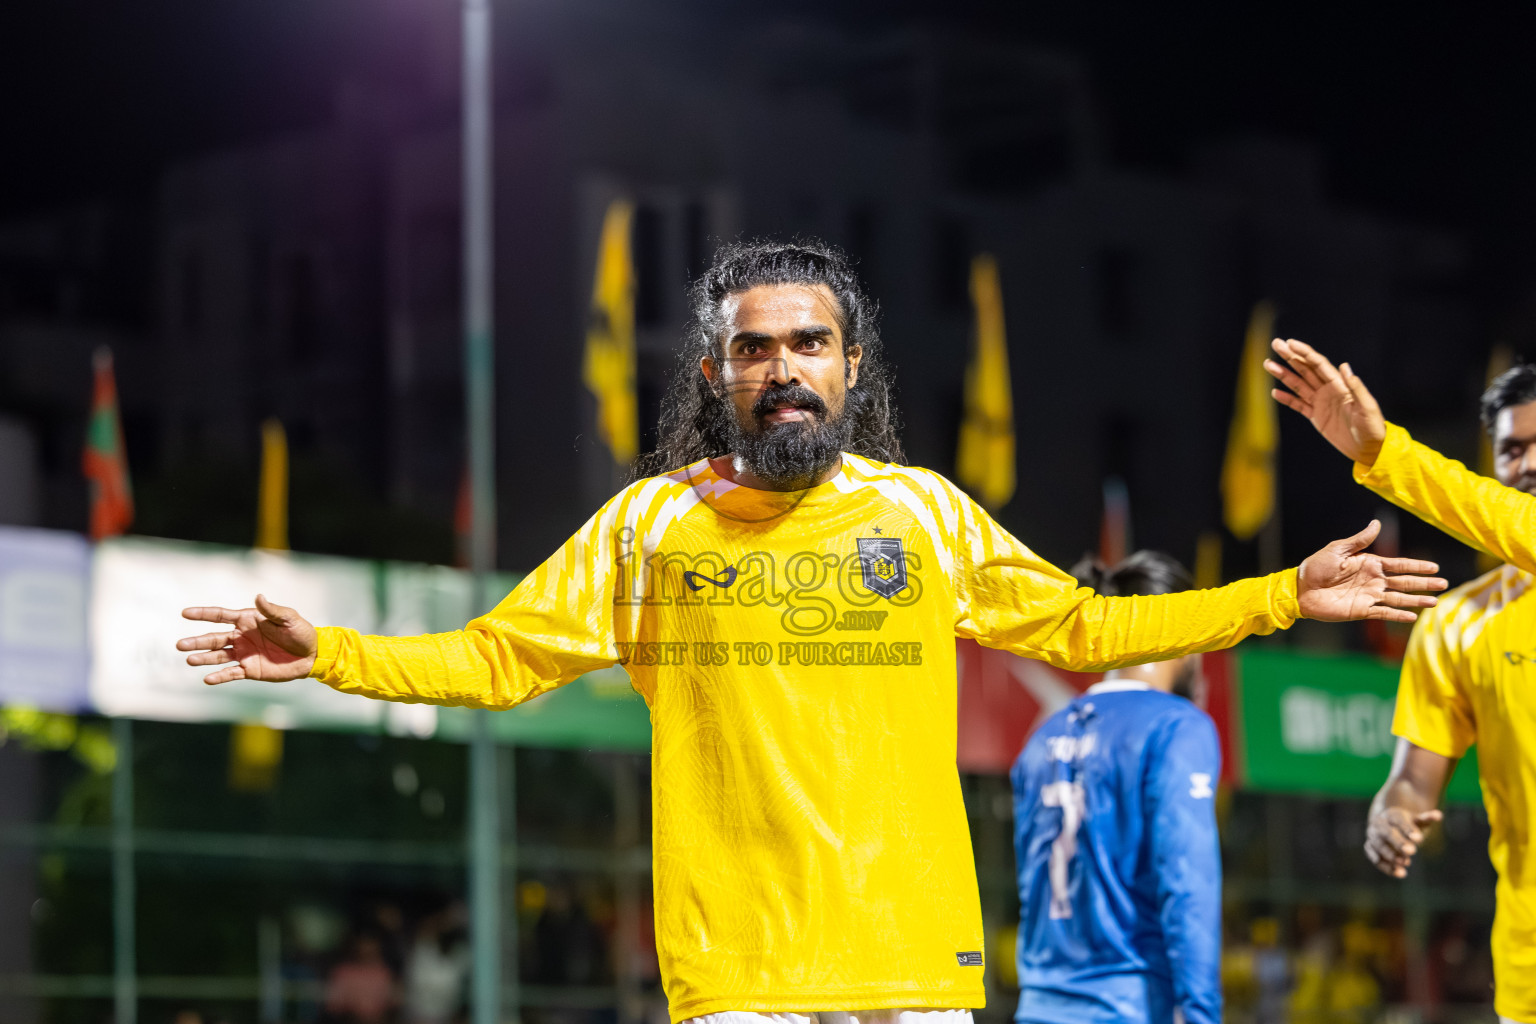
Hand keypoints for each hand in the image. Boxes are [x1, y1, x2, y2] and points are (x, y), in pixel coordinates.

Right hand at [176, 594, 317, 683]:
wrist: (312, 655)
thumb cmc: (301, 632)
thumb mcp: (289, 618)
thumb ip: (272, 610)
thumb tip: (258, 596)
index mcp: (248, 620)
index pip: (221, 616)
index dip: (203, 614)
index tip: (185, 613)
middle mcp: (241, 636)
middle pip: (214, 638)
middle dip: (197, 641)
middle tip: (179, 645)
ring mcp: (244, 654)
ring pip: (218, 656)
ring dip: (203, 658)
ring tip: (189, 659)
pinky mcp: (250, 670)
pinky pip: (231, 673)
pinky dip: (219, 677)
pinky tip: (207, 679)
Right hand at [1264, 338, 1386, 464]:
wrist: (1368, 448)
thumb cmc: (1372, 426)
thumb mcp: (1367, 407)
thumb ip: (1355, 387)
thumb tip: (1344, 366)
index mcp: (1339, 385)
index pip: (1318, 364)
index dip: (1304, 353)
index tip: (1290, 343)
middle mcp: (1328, 390)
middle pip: (1305, 369)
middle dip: (1290, 356)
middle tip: (1276, 344)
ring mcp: (1321, 403)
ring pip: (1298, 384)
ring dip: (1284, 374)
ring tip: (1268, 364)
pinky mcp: (1316, 416)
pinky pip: (1298, 405)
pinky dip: (1287, 398)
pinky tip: (1275, 392)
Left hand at [1297, 520, 1445, 622]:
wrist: (1300, 589)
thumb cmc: (1316, 566)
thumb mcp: (1337, 550)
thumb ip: (1359, 540)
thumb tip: (1377, 524)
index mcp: (1369, 564)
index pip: (1399, 565)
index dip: (1417, 566)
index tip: (1435, 567)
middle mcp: (1373, 580)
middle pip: (1404, 582)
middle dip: (1424, 583)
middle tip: (1444, 584)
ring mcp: (1369, 596)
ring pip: (1398, 599)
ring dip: (1416, 601)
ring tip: (1434, 602)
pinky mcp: (1361, 611)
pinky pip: (1383, 614)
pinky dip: (1397, 616)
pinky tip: (1412, 617)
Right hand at [1365, 806, 1442, 877]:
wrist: (1387, 824)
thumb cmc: (1407, 823)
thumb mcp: (1417, 819)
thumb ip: (1426, 818)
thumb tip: (1439, 815)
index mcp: (1392, 815)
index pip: (1399, 820)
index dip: (1408, 829)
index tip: (1419, 839)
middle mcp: (1379, 824)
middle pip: (1387, 833)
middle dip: (1398, 842)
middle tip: (1412, 851)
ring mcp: (1373, 836)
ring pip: (1379, 845)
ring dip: (1391, 855)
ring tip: (1406, 863)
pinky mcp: (1370, 848)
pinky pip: (1375, 858)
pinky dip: (1385, 866)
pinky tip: (1399, 873)